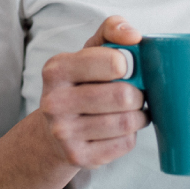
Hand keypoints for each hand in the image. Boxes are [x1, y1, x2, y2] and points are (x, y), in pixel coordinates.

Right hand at [39, 15, 148, 168]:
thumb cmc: (79, 85)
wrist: (52, 134)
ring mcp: (64, 133)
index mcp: (57, 70)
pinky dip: (130, 135)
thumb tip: (133, 36)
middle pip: (123, 95)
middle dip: (137, 94)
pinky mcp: (79, 156)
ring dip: (138, 115)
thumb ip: (110, 31)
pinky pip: (124, 143)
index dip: (129, 65)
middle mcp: (55, 102)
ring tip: (130, 110)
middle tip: (133, 93)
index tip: (125, 69)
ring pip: (127, 122)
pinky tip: (119, 129)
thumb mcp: (88, 52)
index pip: (114, 62)